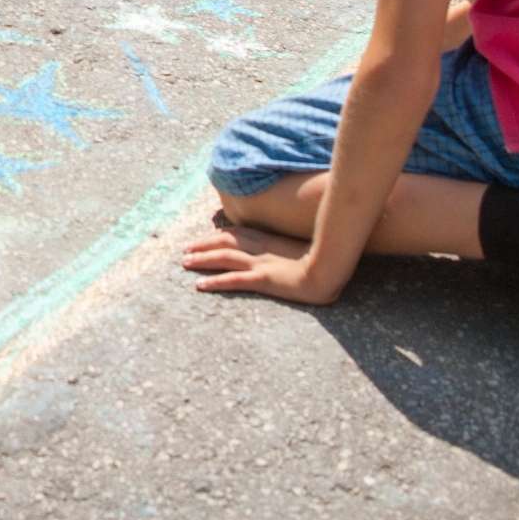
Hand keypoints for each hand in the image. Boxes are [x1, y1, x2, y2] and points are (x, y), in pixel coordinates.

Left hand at [181, 222, 346, 304]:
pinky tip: (200, 286)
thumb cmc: (325, 261)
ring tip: (184, 263)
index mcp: (271, 241)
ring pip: (224, 257)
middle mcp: (262, 249)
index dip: (219, 235)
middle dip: (203, 244)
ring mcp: (262, 263)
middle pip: (225, 242)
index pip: (239, 234)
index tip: (205, 237)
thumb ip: (291, 248)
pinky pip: (234, 280)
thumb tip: (286, 251)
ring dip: (202, 259)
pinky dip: (215, 281)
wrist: (334, 271)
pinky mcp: (264, 279)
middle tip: (185, 250)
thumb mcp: (305, 250)